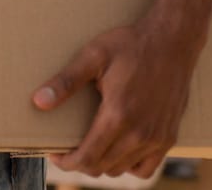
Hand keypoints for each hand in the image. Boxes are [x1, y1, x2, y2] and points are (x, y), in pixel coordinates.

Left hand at [32, 18, 201, 178]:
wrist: (172, 42)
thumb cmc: (130, 45)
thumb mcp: (93, 56)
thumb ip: (66, 82)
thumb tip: (38, 102)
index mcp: (118, 115)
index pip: (88, 157)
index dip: (67, 162)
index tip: (54, 154)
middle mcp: (140, 133)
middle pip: (103, 167)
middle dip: (80, 163)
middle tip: (67, 149)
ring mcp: (157, 137)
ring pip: (122, 170)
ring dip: (102, 164)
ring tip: (89, 148)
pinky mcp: (169, 136)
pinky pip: (147, 168)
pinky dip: (129, 166)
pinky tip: (117, 152)